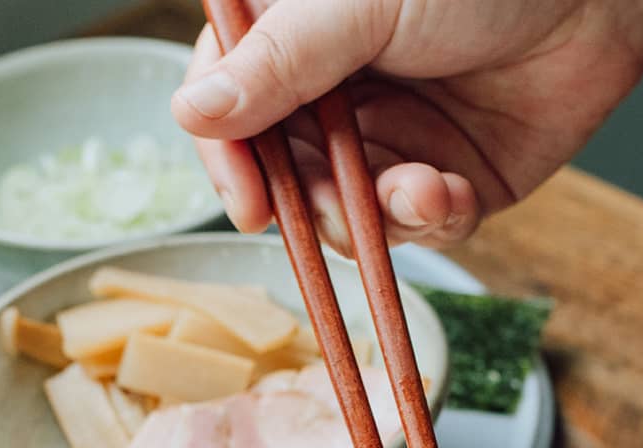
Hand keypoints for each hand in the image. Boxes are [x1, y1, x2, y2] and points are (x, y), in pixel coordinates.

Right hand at [172, 0, 642, 252]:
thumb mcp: (361, 4)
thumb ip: (282, 62)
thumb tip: (195, 112)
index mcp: (300, 35)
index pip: (230, 103)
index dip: (227, 158)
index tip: (245, 203)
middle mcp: (339, 93)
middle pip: (284, 174)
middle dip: (306, 204)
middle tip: (327, 212)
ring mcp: (392, 143)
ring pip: (346, 214)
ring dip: (373, 217)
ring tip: (417, 191)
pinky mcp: (447, 183)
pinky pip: (416, 229)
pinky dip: (429, 221)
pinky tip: (447, 193)